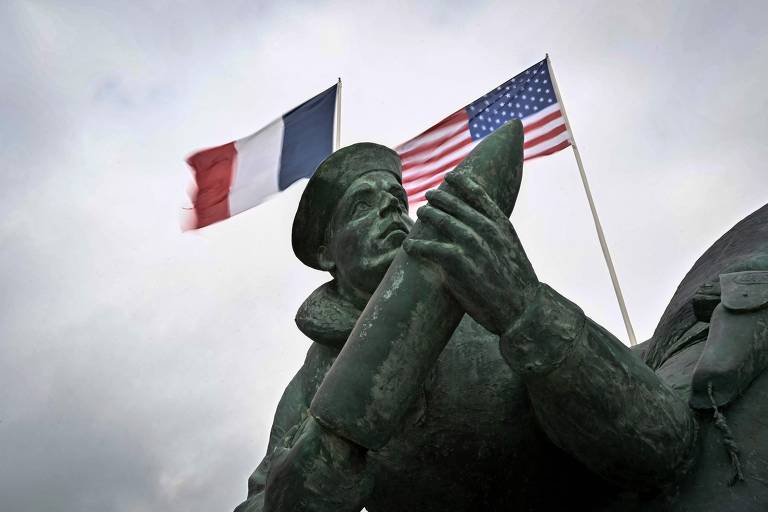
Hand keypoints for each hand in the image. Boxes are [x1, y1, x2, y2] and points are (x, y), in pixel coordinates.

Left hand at [403, 172, 537, 333]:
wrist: (523, 309)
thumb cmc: (517, 286)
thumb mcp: (513, 252)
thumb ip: (497, 239)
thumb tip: (480, 234)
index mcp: (502, 226)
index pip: (480, 196)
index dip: (463, 184)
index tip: (451, 176)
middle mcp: (488, 230)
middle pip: (458, 206)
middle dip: (441, 197)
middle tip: (429, 194)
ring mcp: (474, 244)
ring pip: (444, 222)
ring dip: (429, 215)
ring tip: (420, 212)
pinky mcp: (460, 262)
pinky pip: (433, 248)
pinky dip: (418, 246)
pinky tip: (408, 246)